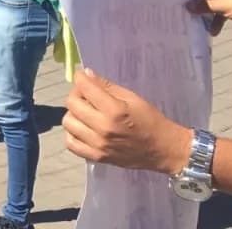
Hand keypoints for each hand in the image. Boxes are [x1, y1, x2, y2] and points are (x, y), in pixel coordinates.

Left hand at [62, 68, 192, 174]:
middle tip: (86, 95)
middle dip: (76, 94)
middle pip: (71, 104)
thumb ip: (106, 86)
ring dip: (73, 113)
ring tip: (85, 113)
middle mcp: (103, 128)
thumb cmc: (149, 120)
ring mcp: (98, 145)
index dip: (80, 77)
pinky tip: (82, 128)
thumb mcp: (132, 98)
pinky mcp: (96, 157)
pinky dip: (72, 133)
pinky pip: (70, 144)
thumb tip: (86, 74)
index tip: (82, 76)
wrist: (163, 149)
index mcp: (114, 110)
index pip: (85, 88)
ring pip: (68, 122)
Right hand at [187, 0, 231, 35]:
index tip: (182, 13)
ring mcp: (223, 0)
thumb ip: (204, 7)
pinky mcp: (228, 9)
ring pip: (209, 10)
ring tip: (202, 29)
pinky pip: (216, 15)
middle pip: (202, 2)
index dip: (191, 3)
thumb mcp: (222, 6)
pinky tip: (213, 32)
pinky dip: (215, 23)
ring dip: (207, 20)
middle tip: (189, 22)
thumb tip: (187, 6)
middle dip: (198, 12)